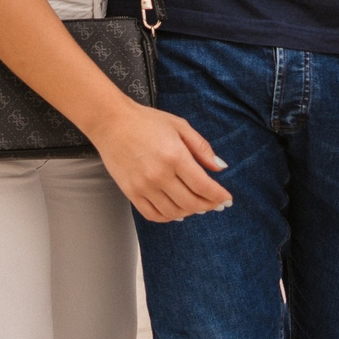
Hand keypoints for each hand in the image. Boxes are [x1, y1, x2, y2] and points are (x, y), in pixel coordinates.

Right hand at [93, 103, 231, 222]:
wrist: (111, 122)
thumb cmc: (146, 121)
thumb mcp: (179, 126)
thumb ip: (202, 147)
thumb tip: (220, 167)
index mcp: (175, 156)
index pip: (203, 186)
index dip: (218, 196)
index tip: (227, 199)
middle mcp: (160, 175)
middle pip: (191, 202)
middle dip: (208, 206)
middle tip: (215, 204)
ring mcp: (143, 186)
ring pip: (174, 212)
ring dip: (190, 212)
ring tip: (197, 206)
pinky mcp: (131, 192)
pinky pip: (153, 215)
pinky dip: (168, 217)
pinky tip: (176, 211)